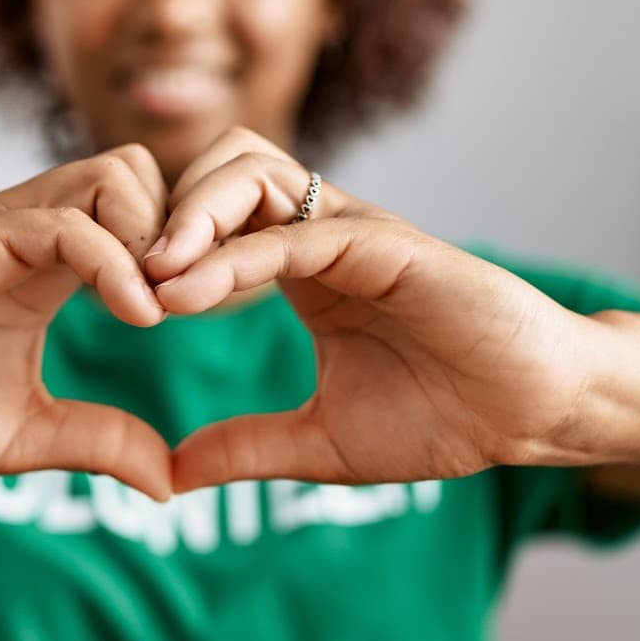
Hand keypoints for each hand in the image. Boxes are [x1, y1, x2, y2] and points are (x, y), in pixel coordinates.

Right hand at [0, 146, 175, 497]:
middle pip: (143, 172)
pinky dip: (114, 261)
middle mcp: (33, 231)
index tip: (222, 309)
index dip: (194, 248)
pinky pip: (61, 224)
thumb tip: (171, 483)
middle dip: (189, 226)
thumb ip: (100, 444)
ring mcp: (1, 228)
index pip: (148, 211)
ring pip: (113, 177)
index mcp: (54, 265)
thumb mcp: (29, 436)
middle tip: (205, 298)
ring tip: (169, 307)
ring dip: (159, 236)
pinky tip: (137, 313)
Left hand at [142, 128, 596, 492]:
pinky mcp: (390, 247)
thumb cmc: (445, 417)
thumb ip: (246, 448)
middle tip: (116, 273)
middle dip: (161, 205)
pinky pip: (298, 233)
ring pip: (253, 170)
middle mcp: (323, 234)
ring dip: (190, 214)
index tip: (107, 294)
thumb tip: (169, 476)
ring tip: (147, 276)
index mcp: (302, 267)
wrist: (532, 415)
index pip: (212, 213)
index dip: (156, 240)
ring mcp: (356, 233)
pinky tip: (186, 295)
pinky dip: (235, 256)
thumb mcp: (319, 443)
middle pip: (222, 165)